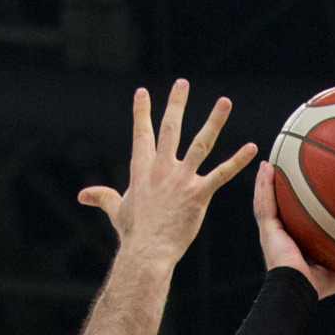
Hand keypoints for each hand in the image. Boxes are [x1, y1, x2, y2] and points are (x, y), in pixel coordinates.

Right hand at [79, 80, 254, 263]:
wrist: (146, 252)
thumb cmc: (132, 234)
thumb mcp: (115, 210)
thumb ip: (102, 197)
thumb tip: (82, 195)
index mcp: (141, 169)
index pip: (141, 133)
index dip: (141, 111)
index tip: (143, 92)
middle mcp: (161, 168)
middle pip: (170, 128)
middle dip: (176, 103)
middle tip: (182, 83)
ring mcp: (181, 179)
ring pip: (201, 143)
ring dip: (214, 121)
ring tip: (225, 102)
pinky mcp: (199, 194)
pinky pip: (222, 174)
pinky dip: (238, 160)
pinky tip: (252, 148)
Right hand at [252, 161, 334, 298]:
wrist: (298, 290)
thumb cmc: (314, 288)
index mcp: (290, 244)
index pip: (289, 221)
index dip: (289, 207)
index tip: (294, 192)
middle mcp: (278, 236)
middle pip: (274, 207)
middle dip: (274, 189)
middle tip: (278, 170)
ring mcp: (270, 232)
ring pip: (265, 201)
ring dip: (265, 181)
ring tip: (267, 163)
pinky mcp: (267, 229)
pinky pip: (264, 202)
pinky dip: (264, 185)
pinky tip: (267, 167)